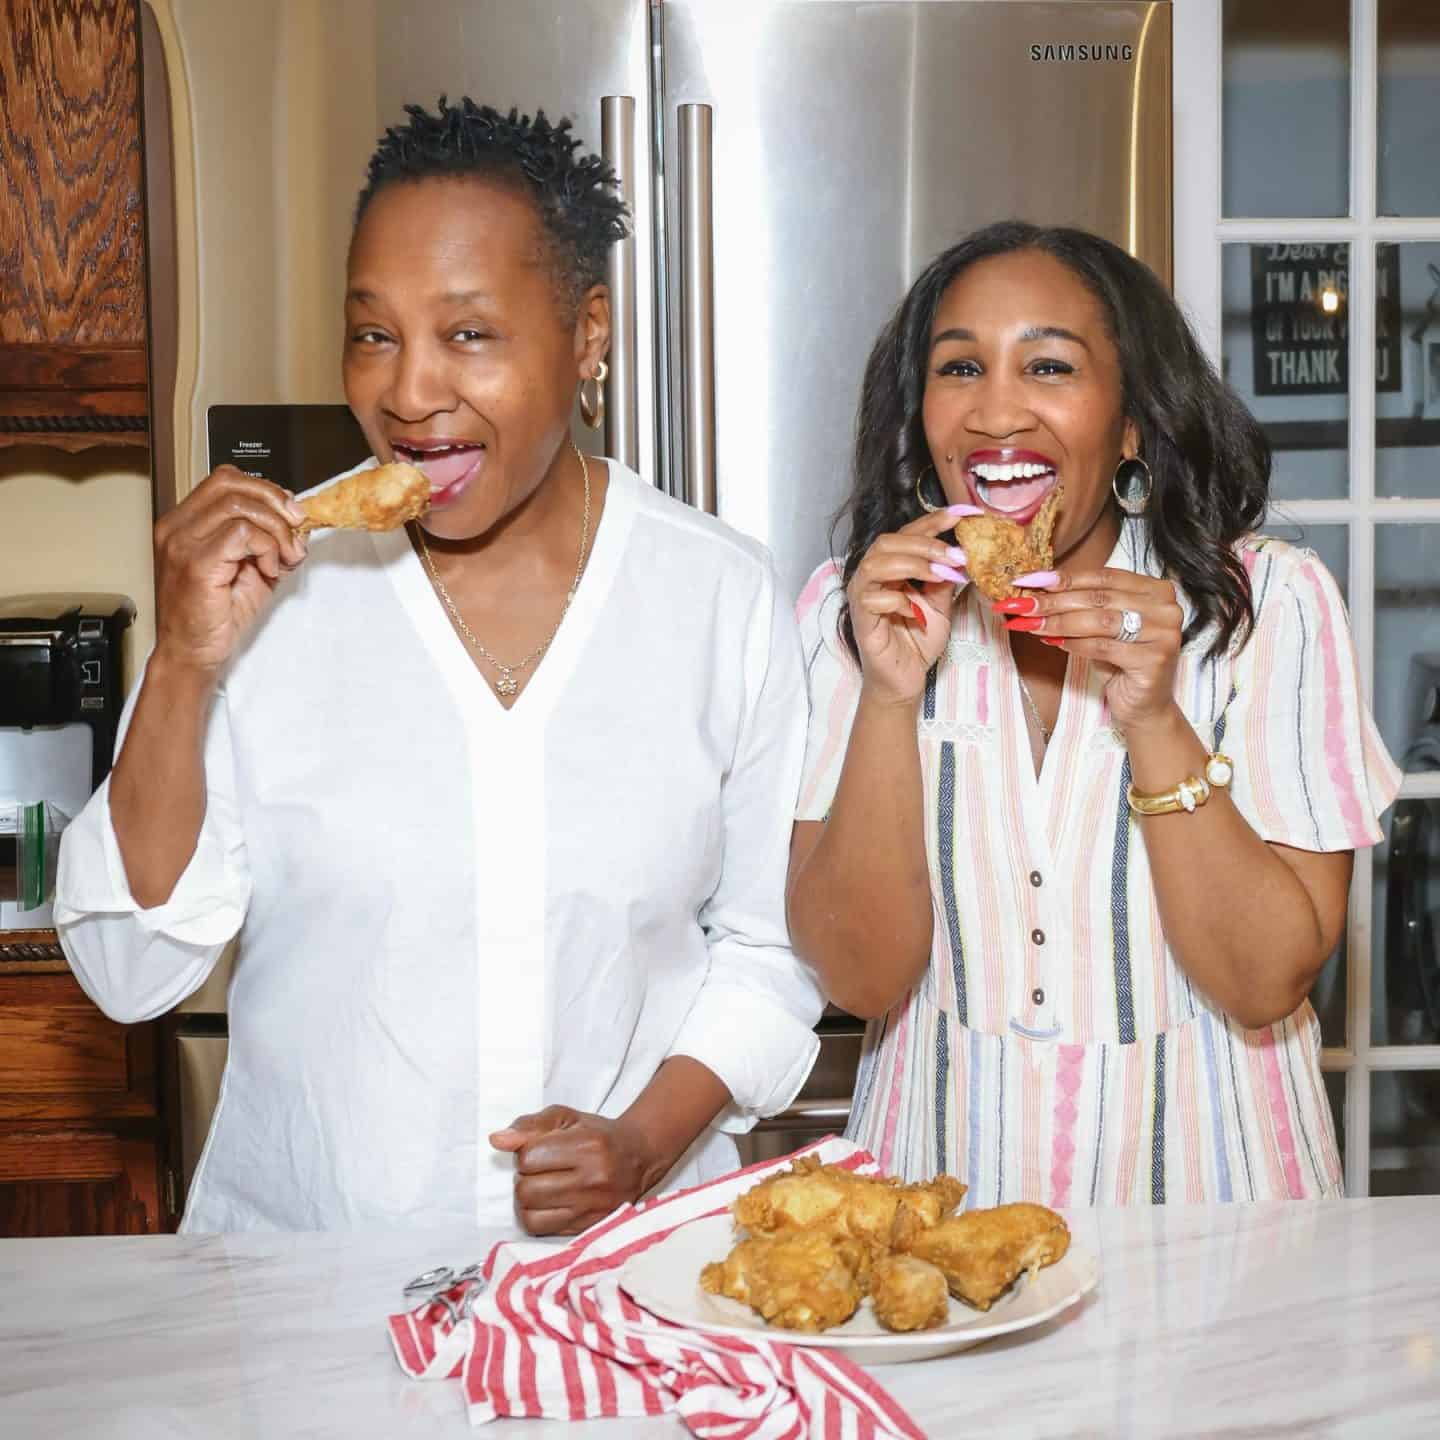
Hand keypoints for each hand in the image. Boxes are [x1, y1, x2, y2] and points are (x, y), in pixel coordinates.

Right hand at [152, 466, 308, 675]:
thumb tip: (297, 522)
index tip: (289, 511)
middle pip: (230, 483)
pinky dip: (266, 547)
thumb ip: (268, 541)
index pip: (224, 480)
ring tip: (283, 556)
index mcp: (185, 523)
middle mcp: (177, 527)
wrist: (192, 654)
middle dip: (274, 500)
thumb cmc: (215, 616)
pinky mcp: (196, 564)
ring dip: (275, 529)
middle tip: (297, 526)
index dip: (263, 489)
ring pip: (239, 507)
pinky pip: (242, 534)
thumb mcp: (250, 568)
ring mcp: (182, 544)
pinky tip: (269, 569)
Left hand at [489, 1105, 657, 1235]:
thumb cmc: (597, 1135)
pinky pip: (543, 1231)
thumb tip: (497, 1140)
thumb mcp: (566, 1117)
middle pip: (526, 1190)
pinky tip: (549, 1203)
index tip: (539, 1150)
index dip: (525, 1153)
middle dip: (525, 1178)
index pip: (528, 1158)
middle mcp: (593, 1179)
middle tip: (540, 1170)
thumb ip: (530, 1125)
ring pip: (530, 1215)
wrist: (638, 1157)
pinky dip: (538, 1217)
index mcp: (587, 1146)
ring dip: (529, 1201)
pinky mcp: (589, 1227)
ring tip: (542, 1187)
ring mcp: (592, 1208)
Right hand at [847, 505, 979, 705]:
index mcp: (891, 567)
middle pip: (888, 541)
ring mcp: (863, 597)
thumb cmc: (918, 642)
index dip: (933, 521)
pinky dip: (898, 601)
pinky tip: (916, 613)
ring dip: (913, 564)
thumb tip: (961, 552)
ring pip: (876, 563)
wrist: (907, 679)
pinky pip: (872, 599)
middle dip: (925, 543)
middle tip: (956, 555)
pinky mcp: (860, 620)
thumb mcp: (941, 604)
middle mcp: (872, 577)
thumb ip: (945, 579)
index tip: (962, 514)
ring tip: (942, 575)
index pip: (908, 534)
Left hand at [1000, 566, 1184, 732]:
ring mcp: (1164, 633)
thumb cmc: (1120, 661)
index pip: (1103, 576)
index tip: (1028, 581)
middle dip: (1054, 601)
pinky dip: (1074, 644)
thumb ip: (1080, 605)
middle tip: (1020, 605)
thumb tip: (1035, 589)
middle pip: (1099, 598)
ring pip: (1100, 621)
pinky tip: (1054, 642)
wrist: (1143, 705)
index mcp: (1156, 589)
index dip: (1063, 578)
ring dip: (1059, 622)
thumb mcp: (1101, 627)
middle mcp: (1166, 608)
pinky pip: (1104, 647)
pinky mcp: (1155, 660)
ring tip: (1031, 624)